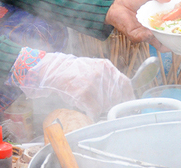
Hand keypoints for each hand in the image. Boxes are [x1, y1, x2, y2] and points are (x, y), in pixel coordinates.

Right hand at [14, 52, 133, 118]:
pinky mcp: (84, 94)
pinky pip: (94, 110)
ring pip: (106, 105)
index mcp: (106, 67)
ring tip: (92, 107)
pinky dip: (92, 114)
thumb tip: (119, 95)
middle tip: (107, 110)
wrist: (52, 70)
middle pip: (117, 97)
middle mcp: (102, 74)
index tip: (128, 106)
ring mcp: (93, 84)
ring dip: (101, 110)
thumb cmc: (72, 71)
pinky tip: (86, 110)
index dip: (128, 97)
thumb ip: (106, 78)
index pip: (125, 84)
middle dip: (113, 106)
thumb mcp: (93, 68)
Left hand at [105, 0, 171, 52]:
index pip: (170, 25)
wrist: (116, 5)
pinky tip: (150, 33)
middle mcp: (153, 28)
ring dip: (164, 41)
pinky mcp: (135, 35)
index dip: (178, 26)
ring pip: (157, 41)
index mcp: (158, 19)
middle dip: (174, 39)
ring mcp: (145, 33)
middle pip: (166, 37)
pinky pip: (143, 38)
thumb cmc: (131, 0)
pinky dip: (147, 36)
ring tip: (171, 40)